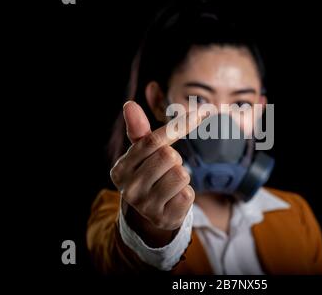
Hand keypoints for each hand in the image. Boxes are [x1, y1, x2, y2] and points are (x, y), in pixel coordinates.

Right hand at [110, 101, 203, 246]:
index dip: (177, 126)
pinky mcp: (164, 218)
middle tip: (166, 169)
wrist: (148, 215)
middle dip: (174, 159)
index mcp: (121, 169)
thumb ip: (139, 130)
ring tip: (170, 184)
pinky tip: (174, 199)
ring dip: (182, 176)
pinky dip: (186, 193)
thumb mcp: (141, 154)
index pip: (151, 141)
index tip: (200, 113)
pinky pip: (187, 194)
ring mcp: (146, 206)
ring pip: (181, 175)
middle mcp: (129, 189)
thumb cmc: (148, 174)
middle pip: (169, 156)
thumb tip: (129, 104)